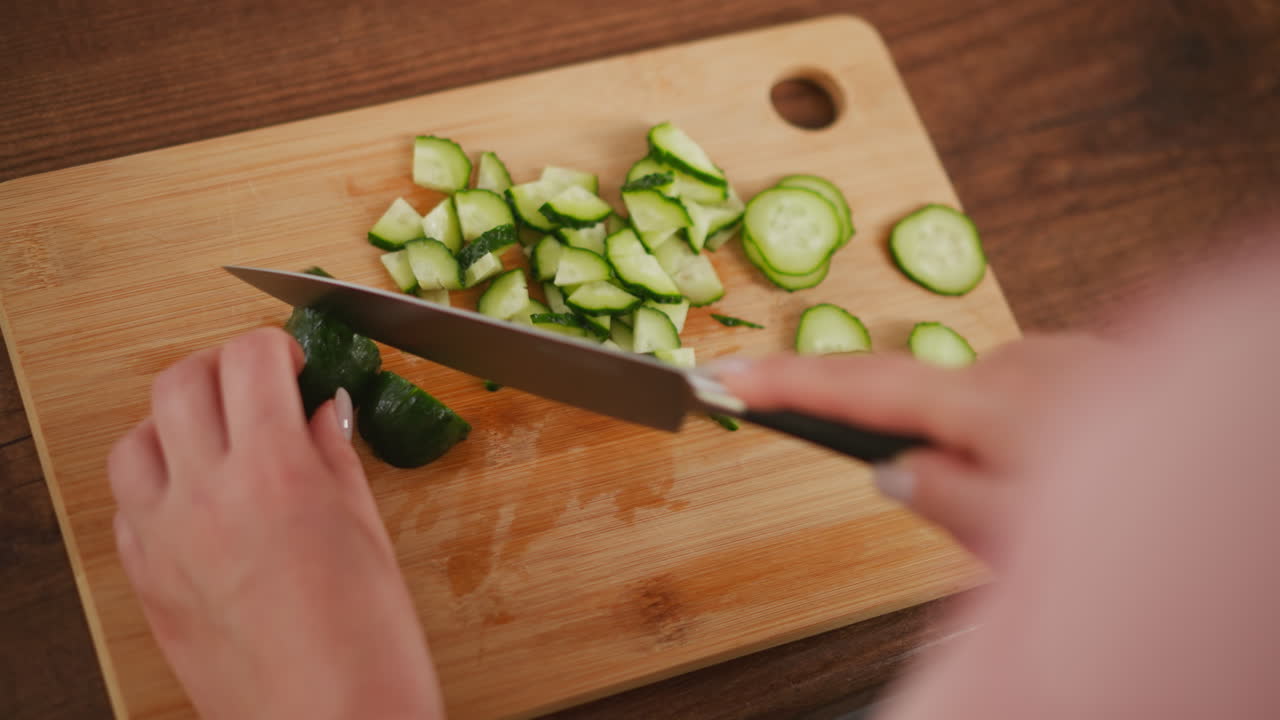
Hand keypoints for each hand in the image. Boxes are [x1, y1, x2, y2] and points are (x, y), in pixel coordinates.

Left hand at [108, 328, 442, 719]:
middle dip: (223, 368)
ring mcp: (166, 540)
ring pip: (136, 438)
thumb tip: (321, 411)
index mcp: (275, 472)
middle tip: (258, 386)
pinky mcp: (148, 581)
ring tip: (218, 439)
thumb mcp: (369, 533)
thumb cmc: (369, 645)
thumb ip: (335, 457)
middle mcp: (207, 495)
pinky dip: (158, 485)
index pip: (248, 360)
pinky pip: (127, 507)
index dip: (275, 345)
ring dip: (176, 422)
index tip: (292, 359)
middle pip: (181, 382)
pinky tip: (198, 499)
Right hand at [716, 333, 1113, 561]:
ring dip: (990, 452)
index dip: (789, 383)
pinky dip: (1026, 436)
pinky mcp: (1098, 366)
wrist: (1243, 480)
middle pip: (931, 399)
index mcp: (1002, 405)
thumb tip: (892, 469)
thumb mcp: (1031, 542)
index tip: (727, 377)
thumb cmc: (1151, 528)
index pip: (866, 386)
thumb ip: (946, 498)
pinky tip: (1069, 475)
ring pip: (986, 404)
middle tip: (984, 521)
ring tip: (1044, 509)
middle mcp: (1032, 364)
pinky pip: (1030, 398)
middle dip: (931, 451)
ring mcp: (1070, 358)